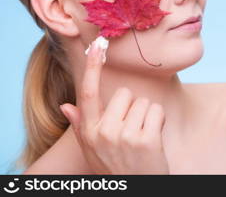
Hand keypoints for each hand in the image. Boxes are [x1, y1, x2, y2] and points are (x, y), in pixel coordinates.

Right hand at [59, 36, 169, 173]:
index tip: (97, 45)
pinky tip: (153, 139)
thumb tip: (66, 106)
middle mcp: (104, 132)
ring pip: (143, 102)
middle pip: (124, 94)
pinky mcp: (146, 140)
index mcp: (89, 132)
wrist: (138, 190)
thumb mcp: (93, 150)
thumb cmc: (117, 167)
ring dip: (147, 115)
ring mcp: (125, 136)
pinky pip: (156, 111)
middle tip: (132, 128)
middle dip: (131, 107)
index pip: (88, 94)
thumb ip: (80, 126)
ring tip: (143, 136)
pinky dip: (158, 121)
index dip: (92, 67)